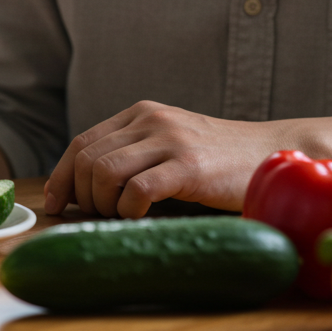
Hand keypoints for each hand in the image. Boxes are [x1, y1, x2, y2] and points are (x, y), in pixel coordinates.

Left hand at [44, 101, 279, 218]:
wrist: (276, 151)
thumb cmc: (219, 159)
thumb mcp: (170, 144)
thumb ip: (134, 153)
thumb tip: (85, 187)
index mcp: (140, 113)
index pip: (82, 142)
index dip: (62, 175)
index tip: (56, 203)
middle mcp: (150, 120)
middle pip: (88, 159)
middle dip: (82, 195)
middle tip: (98, 217)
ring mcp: (170, 140)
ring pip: (105, 172)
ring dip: (103, 204)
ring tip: (122, 217)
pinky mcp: (189, 166)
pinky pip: (137, 189)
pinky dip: (129, 210)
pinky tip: (141, 217)